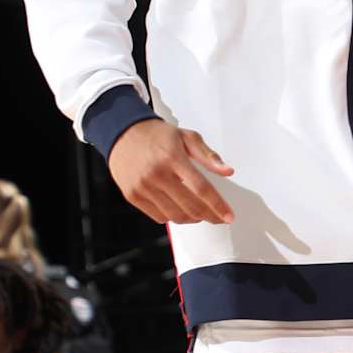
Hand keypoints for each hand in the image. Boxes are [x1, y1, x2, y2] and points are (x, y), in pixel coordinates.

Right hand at [110, 118, 234, 225]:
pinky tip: (180, 209)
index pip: (201, 188)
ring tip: (200, 213)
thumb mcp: (186, 137)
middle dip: (209, 216)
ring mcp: (142, 186)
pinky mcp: (133, 196)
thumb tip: (227, 171)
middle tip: (217, 217)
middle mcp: (156, 173)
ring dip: (193, 218)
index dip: (218, 206)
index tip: (228, 216)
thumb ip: (208, 155)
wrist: (123, 134)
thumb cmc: (157, 136)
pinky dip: (173, 217)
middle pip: (190, 206)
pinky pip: (159, 217)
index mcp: (172, 157)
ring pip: (175, 216)